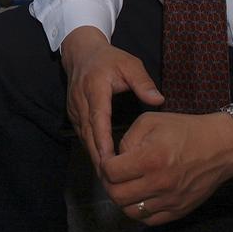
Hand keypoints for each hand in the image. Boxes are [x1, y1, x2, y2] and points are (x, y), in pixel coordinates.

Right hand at [61, 26, 163, 169]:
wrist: (82, 52)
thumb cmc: (109, 59)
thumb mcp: (129, 64)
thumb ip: (143, 82)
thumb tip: (158, 100)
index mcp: (95, 89)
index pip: (98, 118)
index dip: (103, 140)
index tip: (110, 159)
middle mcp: (81, 102)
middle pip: (89, 134)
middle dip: (99, 157)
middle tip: (112, 179)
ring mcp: (75, 109)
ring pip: (84, 137)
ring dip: (94, 156)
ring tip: (109, 177)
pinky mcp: (74, 114)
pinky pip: (82, 135)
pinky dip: (91, 149)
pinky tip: (102, 163)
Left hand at [100, 111, 232, 224]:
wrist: (220, 147)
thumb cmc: (184, 130)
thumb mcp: (150, 121)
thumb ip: (127, 139)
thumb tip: (114, 158)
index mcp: (151, 159)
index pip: (111, 172)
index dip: (104, 164)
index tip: (108, 159)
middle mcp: (160, 184)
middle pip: (116, 195)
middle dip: (109, 183)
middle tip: (112, 173)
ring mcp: (170, 201)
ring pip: (130, 211)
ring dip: (122, 198)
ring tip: (126, 184)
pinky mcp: (179, 211)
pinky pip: (148, 220)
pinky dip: (139, 210)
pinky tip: (140, 195)